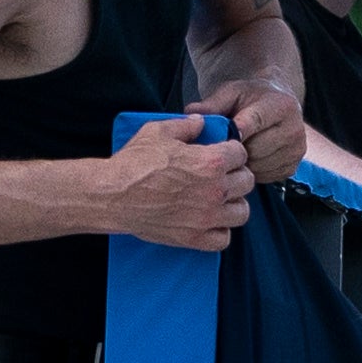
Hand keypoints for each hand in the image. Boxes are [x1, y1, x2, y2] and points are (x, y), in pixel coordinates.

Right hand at [103, 109, 255, 247]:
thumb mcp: (159, 132)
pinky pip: (223, 239)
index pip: (240, 153)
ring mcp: (207, 217)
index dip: (232, 151)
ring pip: (241, 212)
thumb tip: (200, 123)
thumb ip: (185, 126)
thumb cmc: (134, 164)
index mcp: (211, 162)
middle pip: (247, 182)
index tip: (224, 153)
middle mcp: (215, 190)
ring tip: (220, 198)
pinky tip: (210, 221)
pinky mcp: (194, 238)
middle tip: (223, 174)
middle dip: (237, 174)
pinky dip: (220, 231)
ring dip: (234, 203)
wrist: (114, 196)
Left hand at [212, 82, 311, 196]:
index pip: (256, 120)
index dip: (236, 130)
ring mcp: (296, 150)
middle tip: (222, 145)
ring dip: (242, 162)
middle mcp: (294, 128)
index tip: (222, 136)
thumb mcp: (231, 93)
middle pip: (255, 148)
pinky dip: (252, 171)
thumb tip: (190, 113)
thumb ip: (212, 103)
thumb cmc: (250, 98)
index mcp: (280, 105)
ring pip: (258, 166)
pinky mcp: (292, 167)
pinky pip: (264, 177)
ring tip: (235, 150)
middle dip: (235, 148)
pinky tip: (247, 158)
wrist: (274, 104)